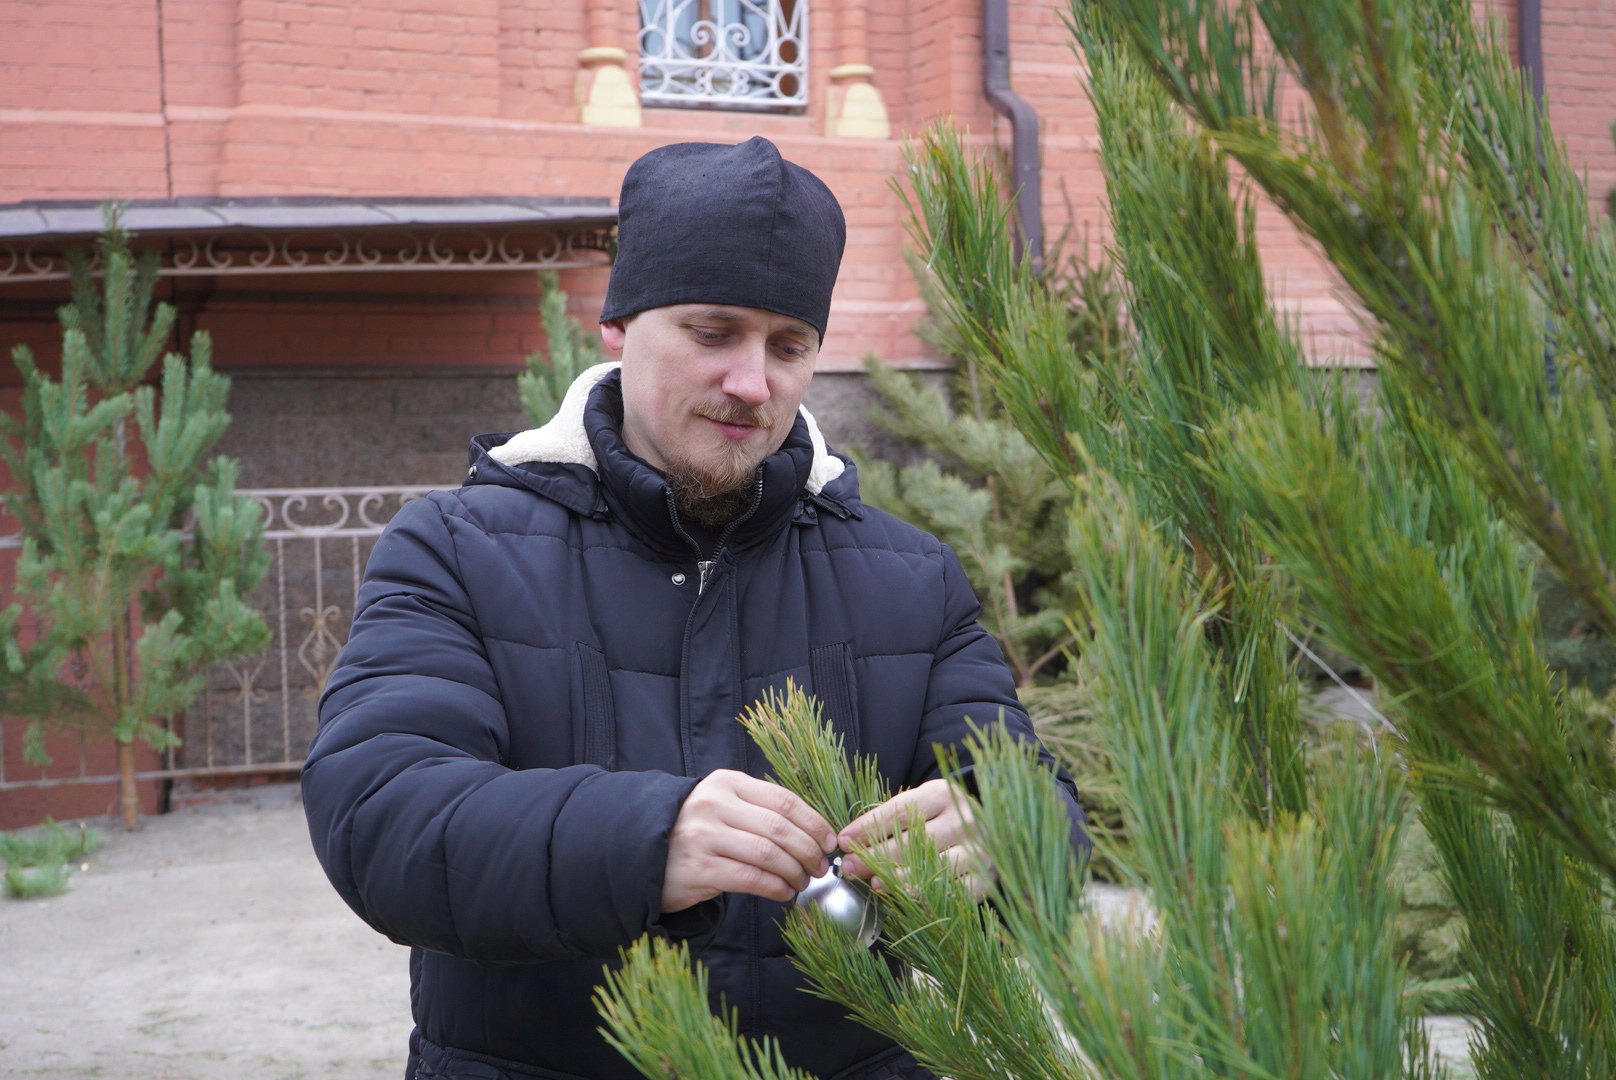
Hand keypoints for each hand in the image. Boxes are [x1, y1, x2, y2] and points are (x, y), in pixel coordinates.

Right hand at [661, 770, 836, 912]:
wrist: (641, 853)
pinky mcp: (699, 869)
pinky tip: (784, 892)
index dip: (814, 822)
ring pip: (768, 854)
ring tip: (802, 881)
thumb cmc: (695, 831)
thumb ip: (760, 811)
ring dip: (794, 871)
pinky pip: (751, 879)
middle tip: (820, 867)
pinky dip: (776, 888)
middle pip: (780, 828)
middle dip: (808, 850)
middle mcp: (714, 805)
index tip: (829, 841)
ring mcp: (704, 836)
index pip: (783, 800)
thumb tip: (814, 833)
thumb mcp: (723, 806)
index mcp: (727, 783)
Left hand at [838, 778, 993, 900]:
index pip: (899, 811)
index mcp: (944, 794)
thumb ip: (890, 820)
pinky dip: (926, 896)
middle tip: (850, 867)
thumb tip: (848, 842)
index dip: (867, 827)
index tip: (843, 841)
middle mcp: (964, 820)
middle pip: (911, 841)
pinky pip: (952, 893)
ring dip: (897, 878)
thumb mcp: (922, 806)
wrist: (995, 830)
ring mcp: (978, 851)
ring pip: (931, 868)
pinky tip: (904, 898)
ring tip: (873, 884)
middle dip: (874, 856)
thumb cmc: (944, 818)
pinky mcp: (985, 879)